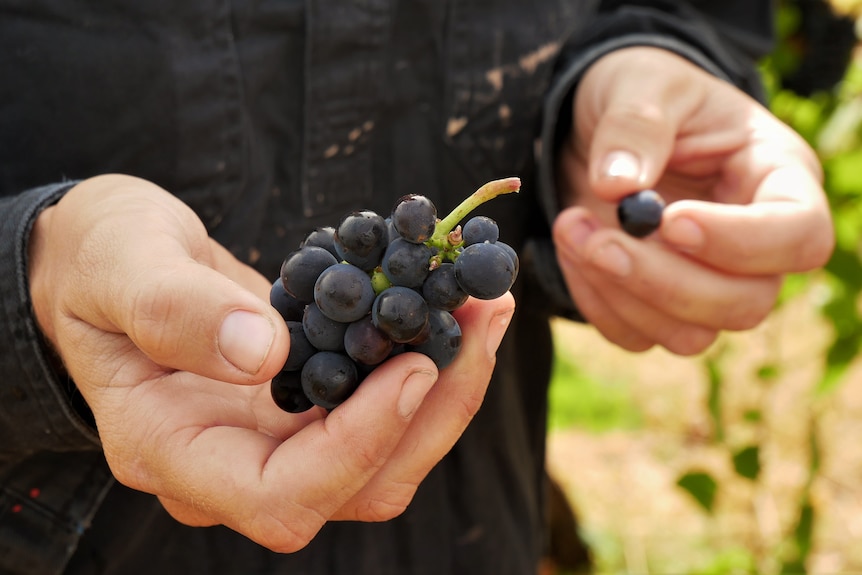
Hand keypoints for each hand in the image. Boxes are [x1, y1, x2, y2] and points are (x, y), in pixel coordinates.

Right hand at [27, 174, 514, 550]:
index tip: (415, 368)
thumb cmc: (97, 262)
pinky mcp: (308, 405)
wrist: (108, 262)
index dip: (359, 446)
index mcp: (174, 452)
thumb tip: (263, 352)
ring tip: (487, 305)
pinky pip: (383, 406)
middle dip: (436, 411)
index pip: (282, 495)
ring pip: (388, 455)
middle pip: (360, 484)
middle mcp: (235, 465)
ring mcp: (278, 439)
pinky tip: (457, 306)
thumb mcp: (119, 266)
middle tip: (485, 318)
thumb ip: (174, 312)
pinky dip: (431, 362)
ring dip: (450, 388)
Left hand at [552, 47, 833, 354]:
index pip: (799, 236)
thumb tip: (619, 187)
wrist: (596, 126)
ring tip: (569, 227)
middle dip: (662, 280)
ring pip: (691, 335)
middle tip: (595, 237)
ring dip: (620, 293)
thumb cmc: (638, 94)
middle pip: (745, 303)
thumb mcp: (638, 82)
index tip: (670, 220)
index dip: (739, 242)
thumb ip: (635, 125)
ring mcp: (709, 283)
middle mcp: (754, 244)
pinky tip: (571, 250)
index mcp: (776, 177)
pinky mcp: (659, 307)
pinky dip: (596, 302)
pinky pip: (636, 336)